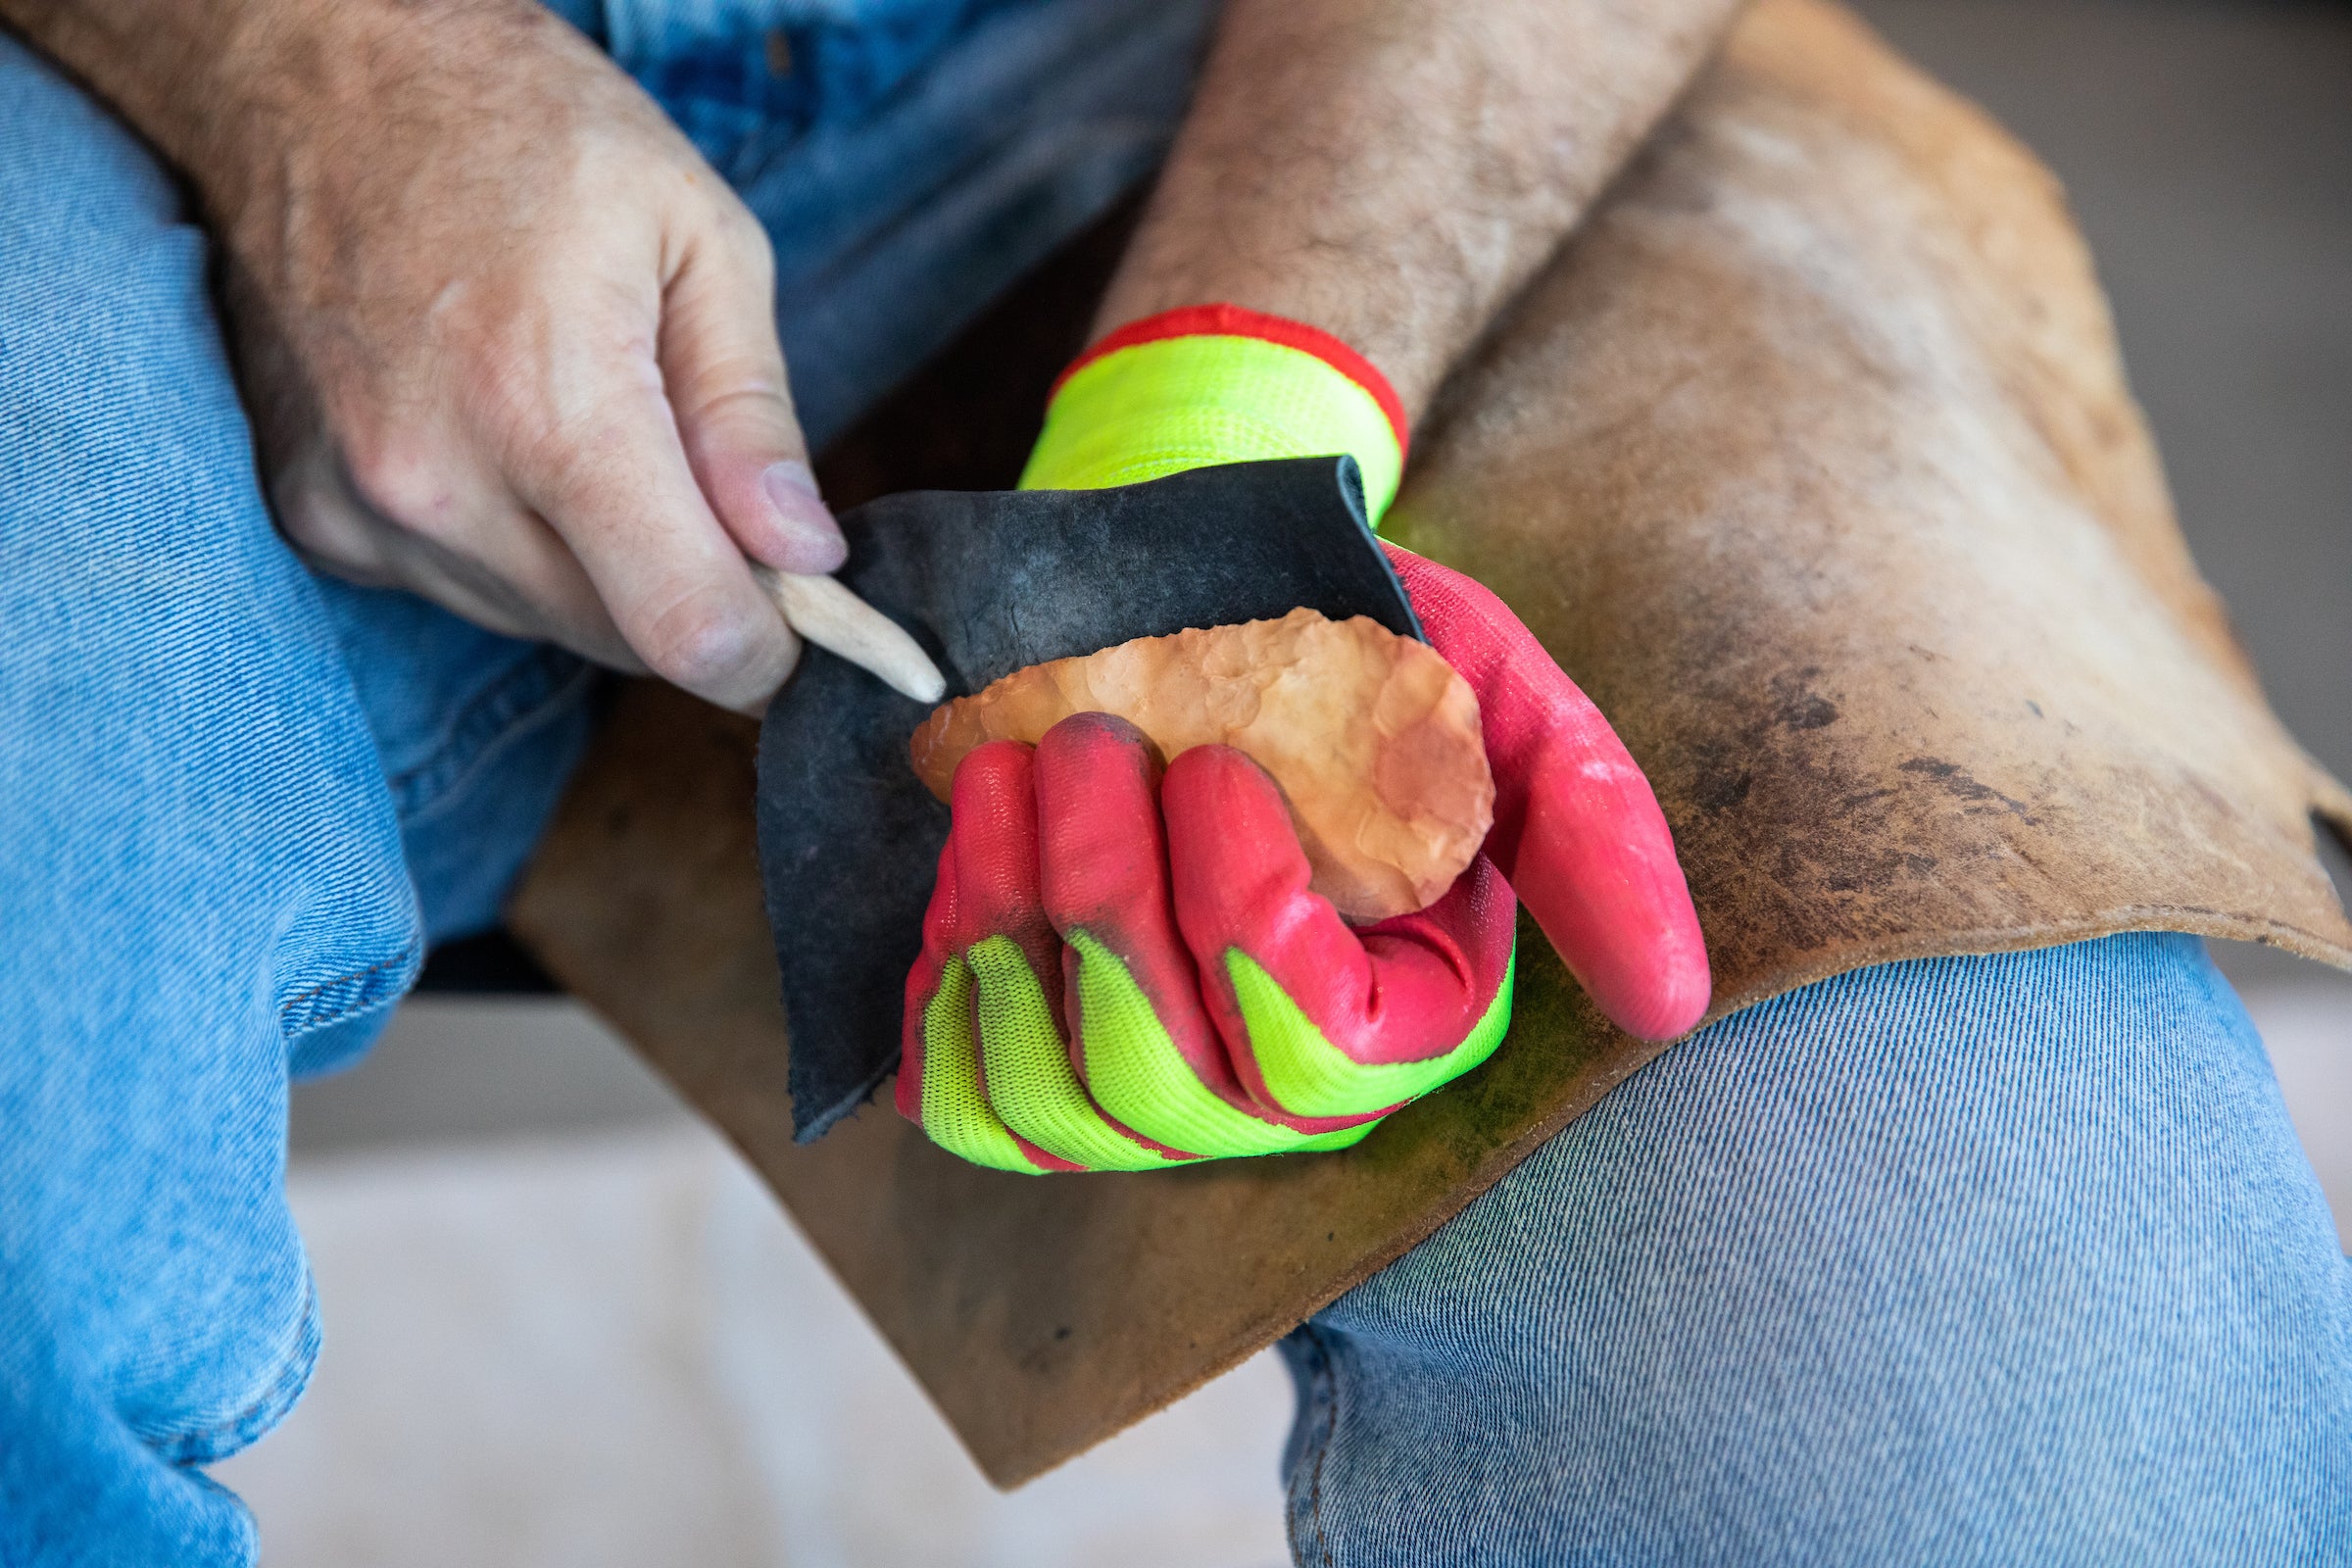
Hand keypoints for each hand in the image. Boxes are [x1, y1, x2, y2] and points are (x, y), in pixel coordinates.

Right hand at [206, 0, 841, 710]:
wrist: (311, 72)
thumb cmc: (523, 129)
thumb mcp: (697, 236)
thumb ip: (750, 416)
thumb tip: (803, 557)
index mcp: (548, 406)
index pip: (683, 631)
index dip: (767, 650)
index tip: (799, 620)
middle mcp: (437, 481)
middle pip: (621, 643)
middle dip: (689, 595)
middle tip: (707, 492)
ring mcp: (361, 508)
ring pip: (541, 623)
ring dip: (598, 570)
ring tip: (588, 429)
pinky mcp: (315, 517)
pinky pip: (460, 589)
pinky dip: (511, 545)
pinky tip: (502, 436)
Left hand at [896, 545, 1708, 1172]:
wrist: (1212, 604)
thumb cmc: (1366, 649)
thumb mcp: (1503, 704)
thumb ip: (1593, 836)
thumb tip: (1673, 1007)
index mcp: (1405, 1020)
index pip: (1315, 1052)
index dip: (1245, 927)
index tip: (1212, 765)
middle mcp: (1279, 1086)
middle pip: (1168, 1083)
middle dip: (1104, 909)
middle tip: (1079, 747)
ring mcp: (1152, 1089)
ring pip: (1059, 1101)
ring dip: (1009, 934)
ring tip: (1004, 779)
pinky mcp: (1041, 1066)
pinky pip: (973, 1109)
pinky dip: (946, 1007)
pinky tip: (958, 881)